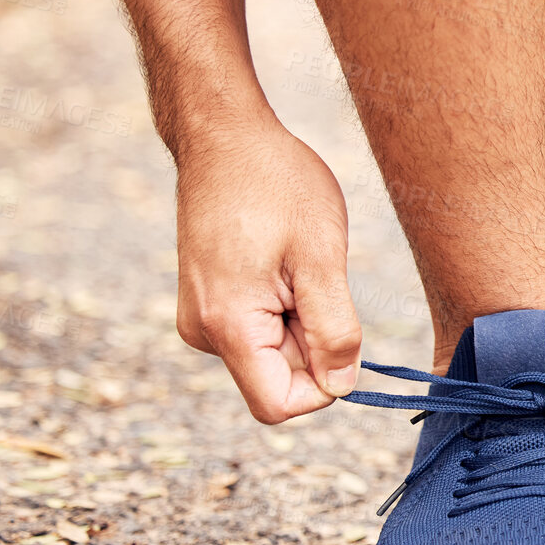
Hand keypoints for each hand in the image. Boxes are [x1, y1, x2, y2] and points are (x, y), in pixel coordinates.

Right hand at [174, 120, 361, 423]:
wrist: (226, 138)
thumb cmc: (276, 185)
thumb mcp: (321, 257)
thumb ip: (334, 329)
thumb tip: (342, 386)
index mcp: (228, 326)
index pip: (279, 406)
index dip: (323, 385)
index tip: (341, 332)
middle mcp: (204, 332)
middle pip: (279, 378)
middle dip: (314, 341)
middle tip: (315, 278)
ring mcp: (202, 318)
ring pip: (274, 353)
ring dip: (302, 320)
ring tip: (296, 263)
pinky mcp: (209, 304)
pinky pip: (260, 328)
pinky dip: (286, 305)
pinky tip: (283, 262)